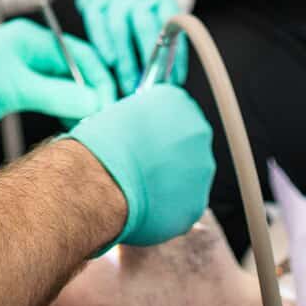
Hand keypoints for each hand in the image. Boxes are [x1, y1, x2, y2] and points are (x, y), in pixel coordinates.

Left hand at [0, 19, 115, 128]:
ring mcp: (20, 66)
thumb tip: (95, 103)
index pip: (83, 56)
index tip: (112, 110)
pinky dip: (59, 107)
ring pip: (61, 83)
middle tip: (104, 124)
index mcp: (32, 40)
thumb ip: (56, 94)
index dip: (101, 82)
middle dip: (92, 94)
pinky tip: (65, 126)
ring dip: (76, 103)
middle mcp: (29, 48)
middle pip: (74, 70)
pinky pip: (45, 93)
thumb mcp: (13, 89)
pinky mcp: (11, 83)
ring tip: (88, 129)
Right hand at [65, 84, 213, 247]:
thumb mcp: (121, 113)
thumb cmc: (104, 145)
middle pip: (189, 142)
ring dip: (171, 178)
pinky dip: (169, 203)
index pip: (178, 109)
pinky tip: (147, 201)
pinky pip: (185, 202)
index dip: (161, 125)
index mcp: (178, 102)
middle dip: (170, 152)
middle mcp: (198, 132)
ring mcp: (202, 169)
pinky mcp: (197, 203)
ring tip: (142, 183)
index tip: (150, 135)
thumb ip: (143, 118)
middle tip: (145, 160)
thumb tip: (142, 129)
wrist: (103, 181)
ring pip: (190, 174)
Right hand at [73, 0, 186, 95]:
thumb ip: (165, 35)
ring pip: (118, 25)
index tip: (173, 81)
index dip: (173, 55)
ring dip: (124, 58)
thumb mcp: (158, 5)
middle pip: (144, 25)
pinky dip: (103, 44)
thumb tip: (169, 77)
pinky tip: (109, 61)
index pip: (171, 24)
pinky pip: (96, 23)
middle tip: (147, 87)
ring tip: (128, 82)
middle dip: (146, 61)